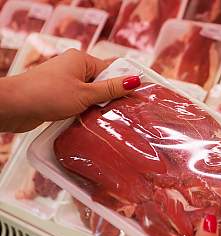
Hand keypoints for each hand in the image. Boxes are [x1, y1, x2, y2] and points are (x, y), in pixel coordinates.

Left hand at [0, 49, 140, 131]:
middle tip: (122, 112)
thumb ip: (111, 89)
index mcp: (81, 59)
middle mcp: (73, 67)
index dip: (123, 83)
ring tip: (106, 118)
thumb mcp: (85, 94)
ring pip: (90, 94)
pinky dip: (85, 110)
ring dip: (97, 106)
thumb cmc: (47, 95)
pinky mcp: (58, 95)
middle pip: (101, 82)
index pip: (110, 69)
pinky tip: (90, 120)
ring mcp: (65, 81)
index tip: (136, 97)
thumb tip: (134, 80)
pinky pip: (79, 101)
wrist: (13, 107)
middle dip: (110, 97)